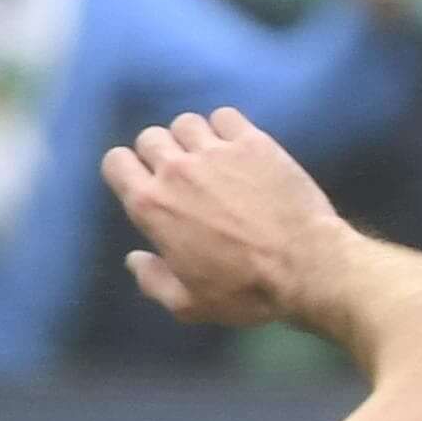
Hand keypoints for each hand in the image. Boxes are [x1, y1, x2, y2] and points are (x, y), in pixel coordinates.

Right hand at [102, 107, 353, 329]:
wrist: (305, 265)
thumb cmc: (244, 290)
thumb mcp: (188, 304)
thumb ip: (153, 280)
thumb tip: (134, 258)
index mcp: (152, 205)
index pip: (116, 162)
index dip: (127, 169)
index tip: (144, 182)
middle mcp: (177, 169)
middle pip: (149, 137)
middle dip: (159, 152)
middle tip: (182, 175)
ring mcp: (216, 151)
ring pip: (186, 123)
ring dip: (192, 138)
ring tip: (210, 158)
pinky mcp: (253, 142)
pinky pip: (225, 116)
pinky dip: (226, 127)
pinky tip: (238, 146)